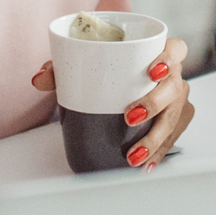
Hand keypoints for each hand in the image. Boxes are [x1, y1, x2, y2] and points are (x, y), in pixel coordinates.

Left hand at [31, 38, 196, 168]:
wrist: (116, 85)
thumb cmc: (105, 70)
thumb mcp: (81, 65)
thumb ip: (60, 69)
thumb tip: (39, 79)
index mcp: (158, 52)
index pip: (175, 49)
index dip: (169, 59)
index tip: (152, 73)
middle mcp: (173, 76)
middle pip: (175, 87)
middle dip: (155, 104)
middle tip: (130, 116)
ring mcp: (176, 101)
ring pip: (175, 118)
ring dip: (156, 138)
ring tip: (133, 156)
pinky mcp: (175, 122)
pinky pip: (172, 138)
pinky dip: (158, 153)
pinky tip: (145, 165)